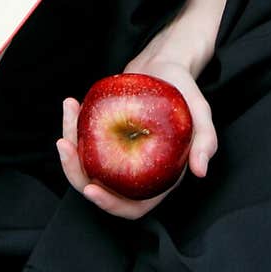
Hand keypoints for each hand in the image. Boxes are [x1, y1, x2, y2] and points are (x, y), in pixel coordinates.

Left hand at [56, 60, 216, 220]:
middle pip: (99, 186)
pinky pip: (84, 138)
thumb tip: (200, 171)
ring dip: (70, 143)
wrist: (166, 65)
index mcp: (157, 178)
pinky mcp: (104, 133)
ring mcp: (116, 153)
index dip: (110, 204)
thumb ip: (205, 141)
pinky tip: (72, 103)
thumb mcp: (201, 113)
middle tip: (64, 145)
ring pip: (86, 163)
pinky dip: (73, 124)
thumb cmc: (185, 91)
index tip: (91, 189)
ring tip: (68, 110)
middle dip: (75, 171)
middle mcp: (134, 171)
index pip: (131, 206)